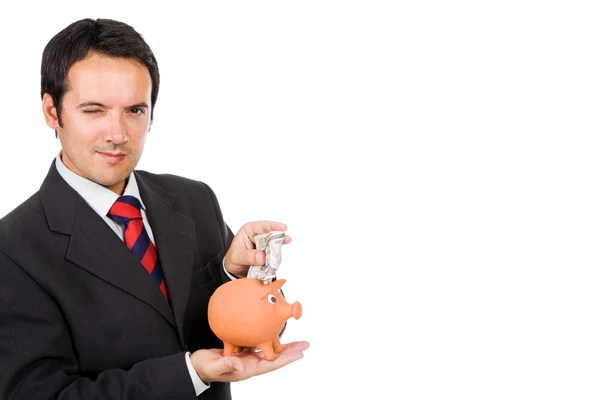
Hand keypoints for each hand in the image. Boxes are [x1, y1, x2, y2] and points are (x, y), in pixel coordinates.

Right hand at [190, 341, 308, 382]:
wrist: (196, 367)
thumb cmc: (204, 368)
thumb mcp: (214, 367)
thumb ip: (227, 365)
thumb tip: (241, 364)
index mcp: (247, 369)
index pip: (271, 364)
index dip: (286, 359)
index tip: (299, 354)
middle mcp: (251, 364)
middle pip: (275, 357)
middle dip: (290, 351)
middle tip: (305, 344)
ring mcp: (247, 358)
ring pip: (269, 350)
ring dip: (282, 346)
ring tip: (296, 341)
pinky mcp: (242, 351)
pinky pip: (258, 344)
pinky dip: (267, 338)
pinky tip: (271, 332)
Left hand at [224, 221, 291, 277]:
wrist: (235, 269)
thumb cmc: (234, 258)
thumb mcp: (238, 257)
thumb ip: (249, 256)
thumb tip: (262, 257)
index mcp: (249, 230)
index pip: (262, 226)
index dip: (273, 226)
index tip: (283, 227)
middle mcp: (258, 235)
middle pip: (272, 233)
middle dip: (279, 237)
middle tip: (287, 240)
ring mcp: (265, 243)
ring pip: (275, 244)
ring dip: (278, 250)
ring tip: (277, 256)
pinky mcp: (269, 252)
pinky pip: (275, 253)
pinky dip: (276, 257)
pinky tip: (274, 262)